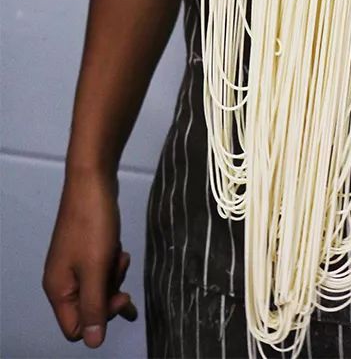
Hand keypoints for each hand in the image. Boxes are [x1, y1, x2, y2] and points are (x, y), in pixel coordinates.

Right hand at [43, 169, 136, 346]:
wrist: (92, 181)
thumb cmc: (93, 225)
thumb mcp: (96, 268)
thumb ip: (94, 306)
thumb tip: (94, 343)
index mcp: (58, 290)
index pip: (75, 328)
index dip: (99, 319)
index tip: (118, 296)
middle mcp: (61, 281)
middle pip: (89, 308)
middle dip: (109, 294)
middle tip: (120, 270)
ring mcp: (72, 265)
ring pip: (98, 288)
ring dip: (113, 276)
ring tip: (119, 255)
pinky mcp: (84, 251)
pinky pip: (100, 270)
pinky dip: (111, 264)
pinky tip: (119, 251)